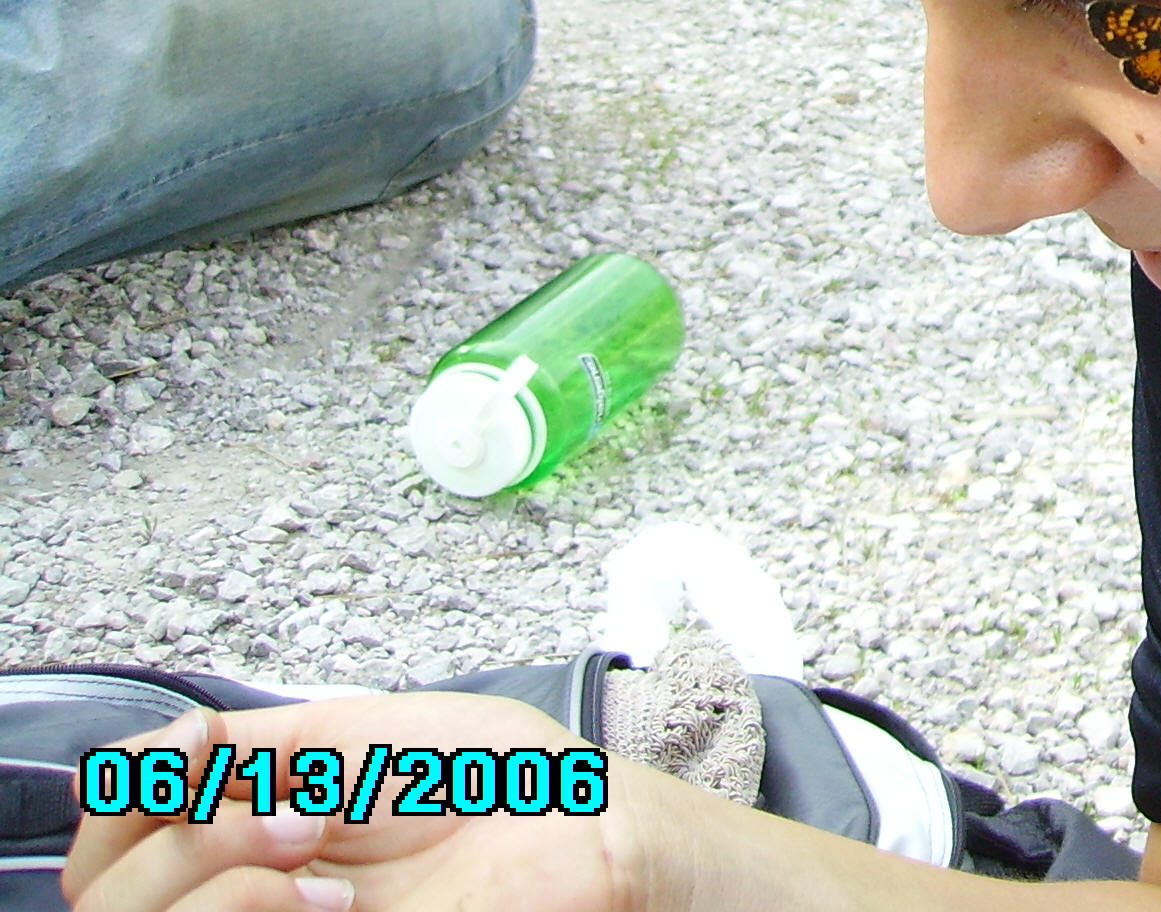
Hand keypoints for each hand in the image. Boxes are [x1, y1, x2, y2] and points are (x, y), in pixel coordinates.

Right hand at [65, 691, 661, 911]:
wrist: (589, 830)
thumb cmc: (502, 780)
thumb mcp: (363, 735)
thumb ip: (255, 744)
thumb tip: (155, 749)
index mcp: (251, 840)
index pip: (110, 853)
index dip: (120, 807)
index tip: (195, 755)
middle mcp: (250, 899)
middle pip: (102, 902)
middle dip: (180, 839)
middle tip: (295, 816)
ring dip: (215, 876)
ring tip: (317, 857)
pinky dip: (250, 910)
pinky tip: (335, 903)